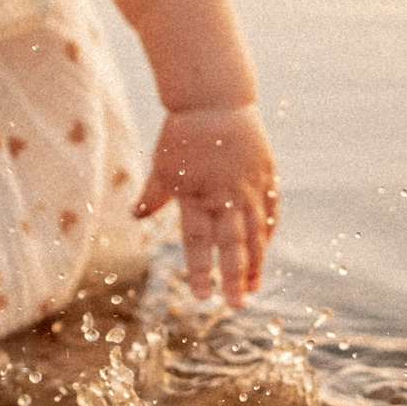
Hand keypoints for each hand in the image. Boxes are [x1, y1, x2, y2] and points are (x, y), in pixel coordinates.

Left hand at [134, 105, 277, 304]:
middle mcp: (225, 196)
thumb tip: (136, 215)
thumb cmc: (183, 133)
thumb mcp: (163, 165)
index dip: (200, 270)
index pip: (197, 242)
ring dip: (255, 262)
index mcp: (197, 195)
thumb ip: (153, 194)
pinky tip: (266, 247)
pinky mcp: (266, 175)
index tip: (202, 297)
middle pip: (232, 244)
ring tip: (254, 287)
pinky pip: (270, 210)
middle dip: (233, 276)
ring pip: (255, 232)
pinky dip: (268, 231)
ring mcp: (249, 187)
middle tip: (236, 305)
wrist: (216, 99)